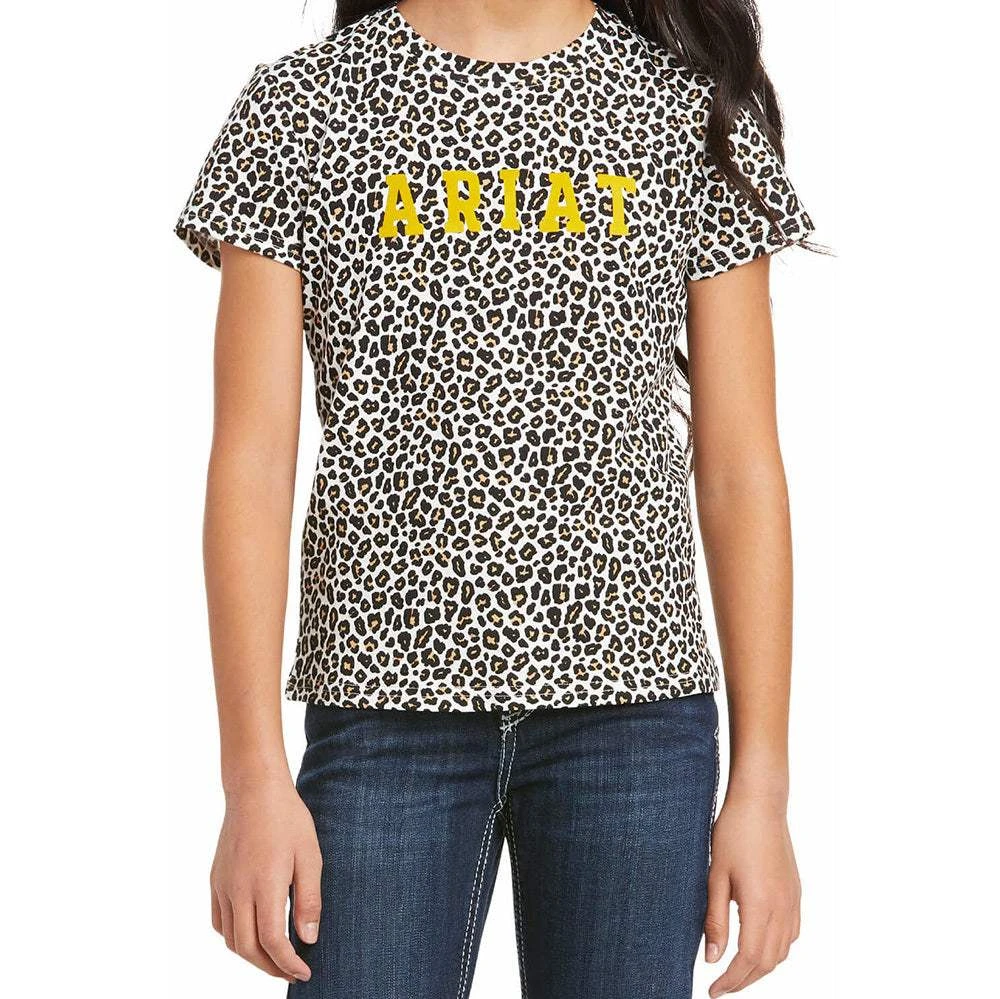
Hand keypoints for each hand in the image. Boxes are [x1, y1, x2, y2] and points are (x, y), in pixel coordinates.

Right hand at [210, 776, 322, 982]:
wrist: (255, 790)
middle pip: (248, 949)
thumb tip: (308, 939)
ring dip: (252, 956)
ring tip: (275, 958)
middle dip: (270, 968)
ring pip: (231, 939)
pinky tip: (251, 934)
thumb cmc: (288, 819)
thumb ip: (309, 900)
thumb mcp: (310, 856)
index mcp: (264, 886)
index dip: (288, 964)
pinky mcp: (215, 880)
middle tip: (291, 972)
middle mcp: (238, 891)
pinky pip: (219, 921)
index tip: (304, 972)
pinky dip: (234, 937)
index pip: (273, 942)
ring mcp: (223, 886)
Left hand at [704, 794, 799, 996]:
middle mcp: (783, 907)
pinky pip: (791, 933)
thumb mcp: (716, 875)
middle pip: (768, 962)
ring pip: (783, 951)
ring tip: (737, 971)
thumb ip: (715, 919)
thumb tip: (712, 958)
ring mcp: (793, 900)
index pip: (748, 959)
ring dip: (761, 967)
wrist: (761, 802)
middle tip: (721, 987)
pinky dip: (776, 949)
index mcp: (761, 905)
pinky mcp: (796, 891)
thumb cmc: (733, 832)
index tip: (712, 991)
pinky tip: (759, 945)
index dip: (731, 981)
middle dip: (745, 980)